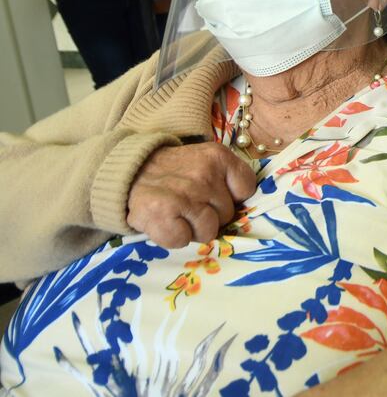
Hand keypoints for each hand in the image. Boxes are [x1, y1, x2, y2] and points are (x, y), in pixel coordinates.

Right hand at [127, 142, 257, 247]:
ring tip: (177, 213)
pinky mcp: (162, 214)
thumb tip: (245, 210)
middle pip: (228, 215)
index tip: (215, 195)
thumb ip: (228, 179)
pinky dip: (172, 237)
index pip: (246, 189)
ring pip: (208, 232)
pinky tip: (165, 221)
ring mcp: (184, 195)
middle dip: (211, 215)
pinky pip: (182, 241)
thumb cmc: (175, 172)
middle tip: (190, 204)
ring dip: (193, 229)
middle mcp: (204, 174)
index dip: (232, 198)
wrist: (129, 171)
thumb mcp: (206, 161)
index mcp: (218, 157)